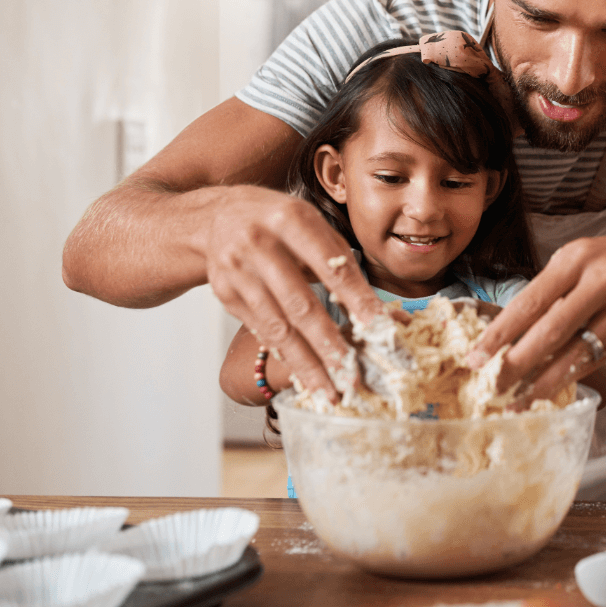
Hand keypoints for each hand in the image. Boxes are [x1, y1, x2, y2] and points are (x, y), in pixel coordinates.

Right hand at [205, 185, 384, 401]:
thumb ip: (344, 263)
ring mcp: (238, 272)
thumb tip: (385, 312)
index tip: (380, 329)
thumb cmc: (281, 221)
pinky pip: (260, 331)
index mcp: (292, 220)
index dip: (358, 300)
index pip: (332, 267)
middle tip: (351, 375)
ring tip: (328, 390)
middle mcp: (260, 245)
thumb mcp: (313, 224)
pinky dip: (285, 356)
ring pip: (277, 326)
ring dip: (306, 363)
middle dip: (329, 344)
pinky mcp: (226, 294)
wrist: (220, 216)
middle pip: (300, 304)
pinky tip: (304, 375)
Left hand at [469, 229, 605, 399]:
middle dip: (516, 363)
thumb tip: (509, 334)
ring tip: (520, 402)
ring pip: (577, 350)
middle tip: (490, 389)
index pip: (529, 301)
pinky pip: (601, 357)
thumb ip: (555, 294)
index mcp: (576, 258)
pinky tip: (555, 390)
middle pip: (550, 329)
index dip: (500, 334)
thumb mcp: (587, 262)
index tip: (474, 359)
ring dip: (544, 382)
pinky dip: (573, 377)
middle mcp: (602, 277)